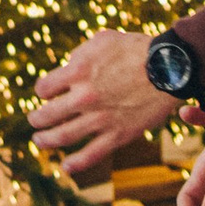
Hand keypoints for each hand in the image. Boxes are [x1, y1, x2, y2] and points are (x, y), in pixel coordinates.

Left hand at [30, 29, 163, 172]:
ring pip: (63, 137)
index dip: (43, 90)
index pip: (44, 88)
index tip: (46, 93)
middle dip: (37, 119)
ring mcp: (100, 119)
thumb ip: (80, 54)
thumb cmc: (137, 49)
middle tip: (34, 121)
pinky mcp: (118, 135)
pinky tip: (65, 166)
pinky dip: (75, 163)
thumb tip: (68, 66)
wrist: (170, 69)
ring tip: (39, 141)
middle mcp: (84, 97)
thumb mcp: (102, 39)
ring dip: (46, 141)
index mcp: (78, 71)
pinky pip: (92, 154)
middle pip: (47, 115)